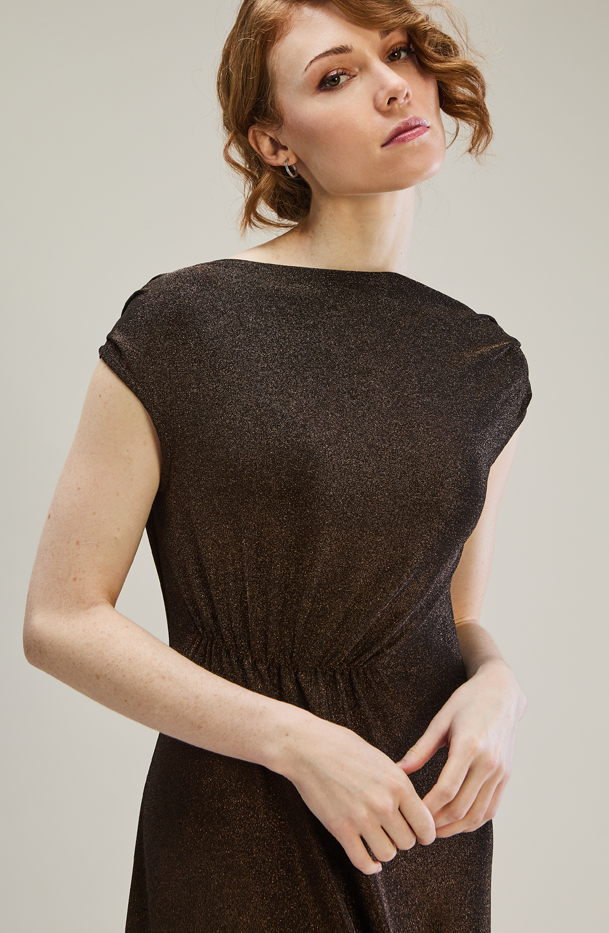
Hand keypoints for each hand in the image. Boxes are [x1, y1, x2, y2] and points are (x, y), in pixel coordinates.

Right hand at [279, 712, 435, 873]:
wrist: (308, 748)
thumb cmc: (343, 747)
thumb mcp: (380, 759)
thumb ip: (397, 783)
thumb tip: (412, 804)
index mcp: (398, 784)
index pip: (425, 824)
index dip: (425, 833)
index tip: (420, 834)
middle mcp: (384, 804)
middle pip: (408, 841)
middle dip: (402, 839)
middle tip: (393, 833)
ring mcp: (362, 818)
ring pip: (388, 853)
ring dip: (385, 850)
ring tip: (379, 841)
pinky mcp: (341, 829)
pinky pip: (362, 861)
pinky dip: (369, 866)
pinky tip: (370, 861)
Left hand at [397, 660, 526, 836]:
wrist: (502, 692)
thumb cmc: (467, 702)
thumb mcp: (440, 721)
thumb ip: (420, 749)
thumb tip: (397, 770)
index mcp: (469, 747)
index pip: (446, 791)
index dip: (427, 809)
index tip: (412, 816)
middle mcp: (488, 763)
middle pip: (461, 808)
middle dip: (438, 824)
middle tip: (419, 830)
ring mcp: (500, 772)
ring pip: (478, 815)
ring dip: (455, 828)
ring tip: (435, 831)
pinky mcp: (506, 776)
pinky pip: (491, 809)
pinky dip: (473, 821)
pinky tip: (456, 822)